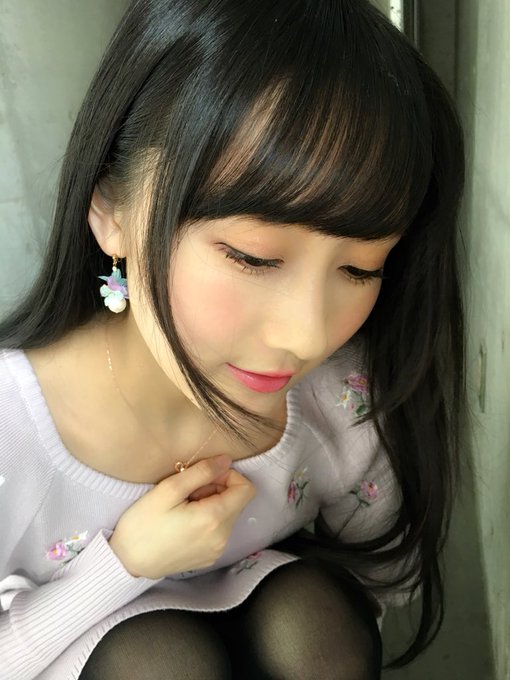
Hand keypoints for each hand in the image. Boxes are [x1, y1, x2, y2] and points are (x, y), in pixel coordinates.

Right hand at [109, 455, 255, 578]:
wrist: (126, 562)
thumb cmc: (143, 524)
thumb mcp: (168, 489)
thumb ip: (202, 472)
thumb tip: (226, 460)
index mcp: (214, 519)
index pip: (246, 489)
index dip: (230, 476)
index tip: (205, 477)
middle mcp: (222, 537)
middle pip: (238, 502)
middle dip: (218, 489)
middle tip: (188, 491)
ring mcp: (217, 550)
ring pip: (229, 515)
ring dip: (213, 504)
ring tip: (184, 506)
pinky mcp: (209, 557)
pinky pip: (219, 530)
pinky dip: (208, 520)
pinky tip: (184, 521)